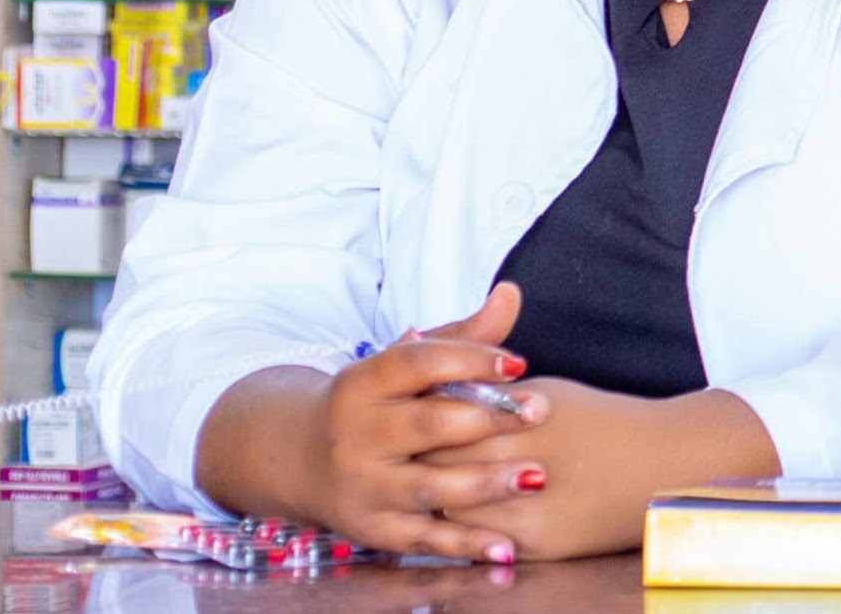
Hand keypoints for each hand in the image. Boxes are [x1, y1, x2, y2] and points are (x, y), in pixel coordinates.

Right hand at [197, 283, 552, 562]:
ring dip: (485, 483)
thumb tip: (511, 293)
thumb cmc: (376, 401)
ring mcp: (363, 486)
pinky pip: (424, 541)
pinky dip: (465, 545)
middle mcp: (357, 434)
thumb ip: (462, 336)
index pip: (418, 363)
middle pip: (427, 424)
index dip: (470, 359)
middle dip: (488, 419)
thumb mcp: (406, 364)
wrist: (298, 456)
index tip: (519, 363)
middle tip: (541, 410)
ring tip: (537, 474)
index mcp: (364, 382)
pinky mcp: (373, 531)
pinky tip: (508, 547)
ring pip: (428, 486)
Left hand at [422, 377, 663, 559]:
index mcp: (527, 419)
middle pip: (447, 464)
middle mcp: (528, 466)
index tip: (414, 406)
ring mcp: (533, 515)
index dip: (428, 413)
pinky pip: (482, 540)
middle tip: (409, 443)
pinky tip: (459, 508)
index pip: (451, 418)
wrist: (659, 466)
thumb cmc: (599, 420)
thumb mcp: (545, 391)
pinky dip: (465, 524)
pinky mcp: (539, 548)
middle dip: (426, 453)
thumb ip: (489, 394)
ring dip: (439, 491)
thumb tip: (434, 385)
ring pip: (455, 508)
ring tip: (430, 477)